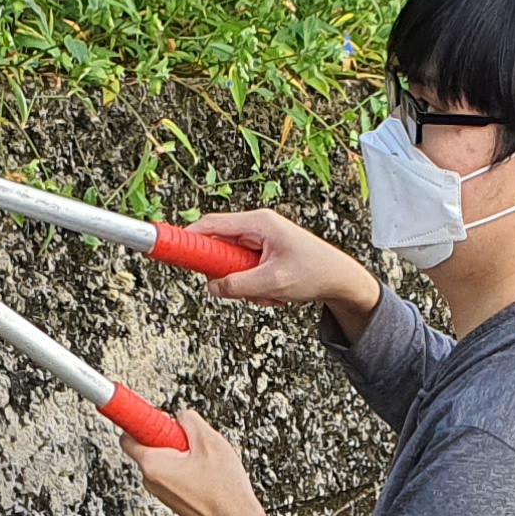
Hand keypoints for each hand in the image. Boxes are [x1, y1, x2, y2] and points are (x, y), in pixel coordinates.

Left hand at [125, 411, 277, 515]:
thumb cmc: (224, 492)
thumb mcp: (210, 442)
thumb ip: (189, 420)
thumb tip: (181, 416)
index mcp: (153, 465)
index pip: (128, 435)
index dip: (140, 420)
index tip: (146, 412)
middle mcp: (152, 481)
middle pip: (150, 446)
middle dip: (171, 437)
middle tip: (193, 439)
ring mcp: (162, 492)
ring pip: (166, 460)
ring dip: (184, 454)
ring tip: (207, 461)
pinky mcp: (174, 499)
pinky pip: (175, 474)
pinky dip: (188, 468)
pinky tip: (208, 474)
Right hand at [185, 208, 380, 326]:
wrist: (342, 280)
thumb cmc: (316, 272)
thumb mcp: (273, 283)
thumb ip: (238, 285)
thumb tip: (212, 287)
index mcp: (259, 223)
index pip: (212, 224)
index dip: (190, 238)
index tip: (173, 249)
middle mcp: (258, 227)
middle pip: (220, 249)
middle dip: (229, 274)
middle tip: (244, 287)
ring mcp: (261, 242)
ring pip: (233, 267)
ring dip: (246, 286)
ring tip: (271, 292)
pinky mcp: (264, 256)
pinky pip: (246, 274)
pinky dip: (257, 288)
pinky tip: (276, 293)